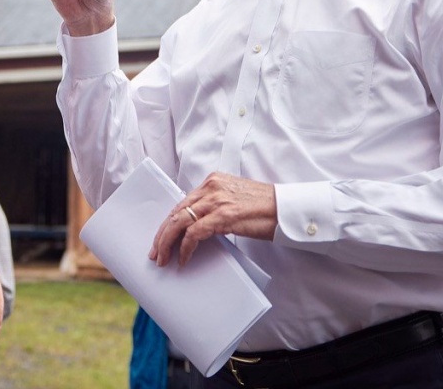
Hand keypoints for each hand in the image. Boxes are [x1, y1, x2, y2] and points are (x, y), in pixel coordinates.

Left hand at [149, 172, 276, 267]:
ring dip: (167, 243)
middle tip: (155, 253)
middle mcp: (211, 187)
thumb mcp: (235, 201)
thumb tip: (198, 227)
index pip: (182, 203)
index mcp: (213, 181)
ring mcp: (216, 200)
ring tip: (163, 259)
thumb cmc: (266, 208)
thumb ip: (215, 207)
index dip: (169, 223)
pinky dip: (185, 249)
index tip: (161, 238)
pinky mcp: (223, 215)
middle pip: (176, 211)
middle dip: (162, 234)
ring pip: (180, 221)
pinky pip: (194, 233)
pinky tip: (183, 260)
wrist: (287, 209)